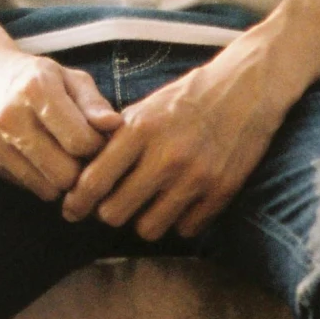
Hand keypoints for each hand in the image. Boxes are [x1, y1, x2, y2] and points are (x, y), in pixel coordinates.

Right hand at [0, 41, 122, 200]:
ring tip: (66, 160)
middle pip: (65, 174)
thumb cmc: (34, 77)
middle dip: (82, 171)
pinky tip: (43, 161)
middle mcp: (10, 116)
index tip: (98, 141)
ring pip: (48, 189)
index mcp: (36, 88)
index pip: (81, 142)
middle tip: (85, 158)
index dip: (98, 148)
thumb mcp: (68, 78)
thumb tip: (116, 126)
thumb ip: (94, 103)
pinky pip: (29, 188)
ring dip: (64, 181)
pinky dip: (43, 181)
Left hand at [64, 47, 296, 237]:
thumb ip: (117, 139)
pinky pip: (185, 229)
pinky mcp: (221, 192)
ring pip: (149, 229)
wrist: (247, 89)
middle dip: (109, 213)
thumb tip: (86, 173)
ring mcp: (195, 178)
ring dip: (144, 221)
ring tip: (149, 206)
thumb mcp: (147, 107)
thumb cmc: (190, 97)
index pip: (94, 180)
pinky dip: (179, 221)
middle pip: (115, 213)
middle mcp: (166, 157)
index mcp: (141, 130)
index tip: (72, 209)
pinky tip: (181, 204)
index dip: (77, 201)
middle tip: (114, 206)